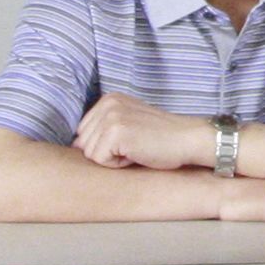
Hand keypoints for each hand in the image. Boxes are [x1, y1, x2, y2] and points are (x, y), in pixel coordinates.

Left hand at [75, 94, 210, 170]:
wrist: (189, 140)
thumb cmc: (161, 140)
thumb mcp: (129, 123)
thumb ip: (104, 128)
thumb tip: (75, 146)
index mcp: (108, 99)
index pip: (83, 133)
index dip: (104, 147)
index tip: (130, 142)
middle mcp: (107, 103)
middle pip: (83, 144)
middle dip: (106, 153)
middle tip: (135, 147)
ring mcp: (111, 116)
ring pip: (90, 154)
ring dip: (113, 160)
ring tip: (137, 149)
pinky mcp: (116, 132)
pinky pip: (100, 161)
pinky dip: (118, 165)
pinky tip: (137, 154)